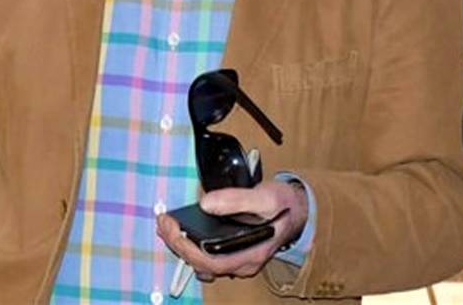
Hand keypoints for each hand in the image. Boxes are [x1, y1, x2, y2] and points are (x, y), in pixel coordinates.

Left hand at [156, 179, 308, 281]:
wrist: (299, 210)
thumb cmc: (283, 205)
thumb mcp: (265, 197)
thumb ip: (237, 199)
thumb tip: (206, 203)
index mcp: (250, 253)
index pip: (209, 260)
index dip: (184, 245)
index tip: (169, 224)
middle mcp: (243, 262)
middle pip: (202, 264)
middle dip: (177, 244)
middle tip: (163, 223)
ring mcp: (238, 260)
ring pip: (204, 264)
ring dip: (182, 247)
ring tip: (167, 227)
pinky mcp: (235, 253)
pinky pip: (209, 256)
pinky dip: (191, 246)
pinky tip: (182, 231)